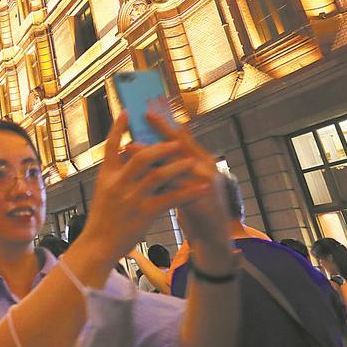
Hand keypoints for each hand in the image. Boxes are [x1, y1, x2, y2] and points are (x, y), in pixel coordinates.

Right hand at [80, 112, 210, 262]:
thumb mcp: (103, 191)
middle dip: (161, 147)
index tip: (127, 112)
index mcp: (106, 176)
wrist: (97, 245)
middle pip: (140, 156)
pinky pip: (169, 199)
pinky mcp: (143, 213)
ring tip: (190, 161)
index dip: (118, 128)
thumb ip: (115, 173)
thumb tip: (127, 155)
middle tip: (175, 142)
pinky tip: (200, 188)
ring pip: (157, 175)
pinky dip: (186, 192)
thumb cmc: (102, 218)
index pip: (111, 146)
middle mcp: (117, 184)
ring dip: (176, 166)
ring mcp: (130, 198)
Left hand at [146, 114, 232, 265]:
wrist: (215, 232)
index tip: (145, 114)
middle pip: (178, 151)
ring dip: (150, 163)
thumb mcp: (188, 177)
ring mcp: (208, 184)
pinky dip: (158, 187)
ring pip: (175, 170)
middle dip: (153, 145)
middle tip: (130, 141)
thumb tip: (154, 143)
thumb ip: (175, 161)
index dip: (163, 126)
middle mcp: (208, 168)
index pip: (181, 138)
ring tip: (131, 158)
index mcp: (204, 159)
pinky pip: (177, 193)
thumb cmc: (198, 201)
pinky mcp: (203, 202)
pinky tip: (142, 185)